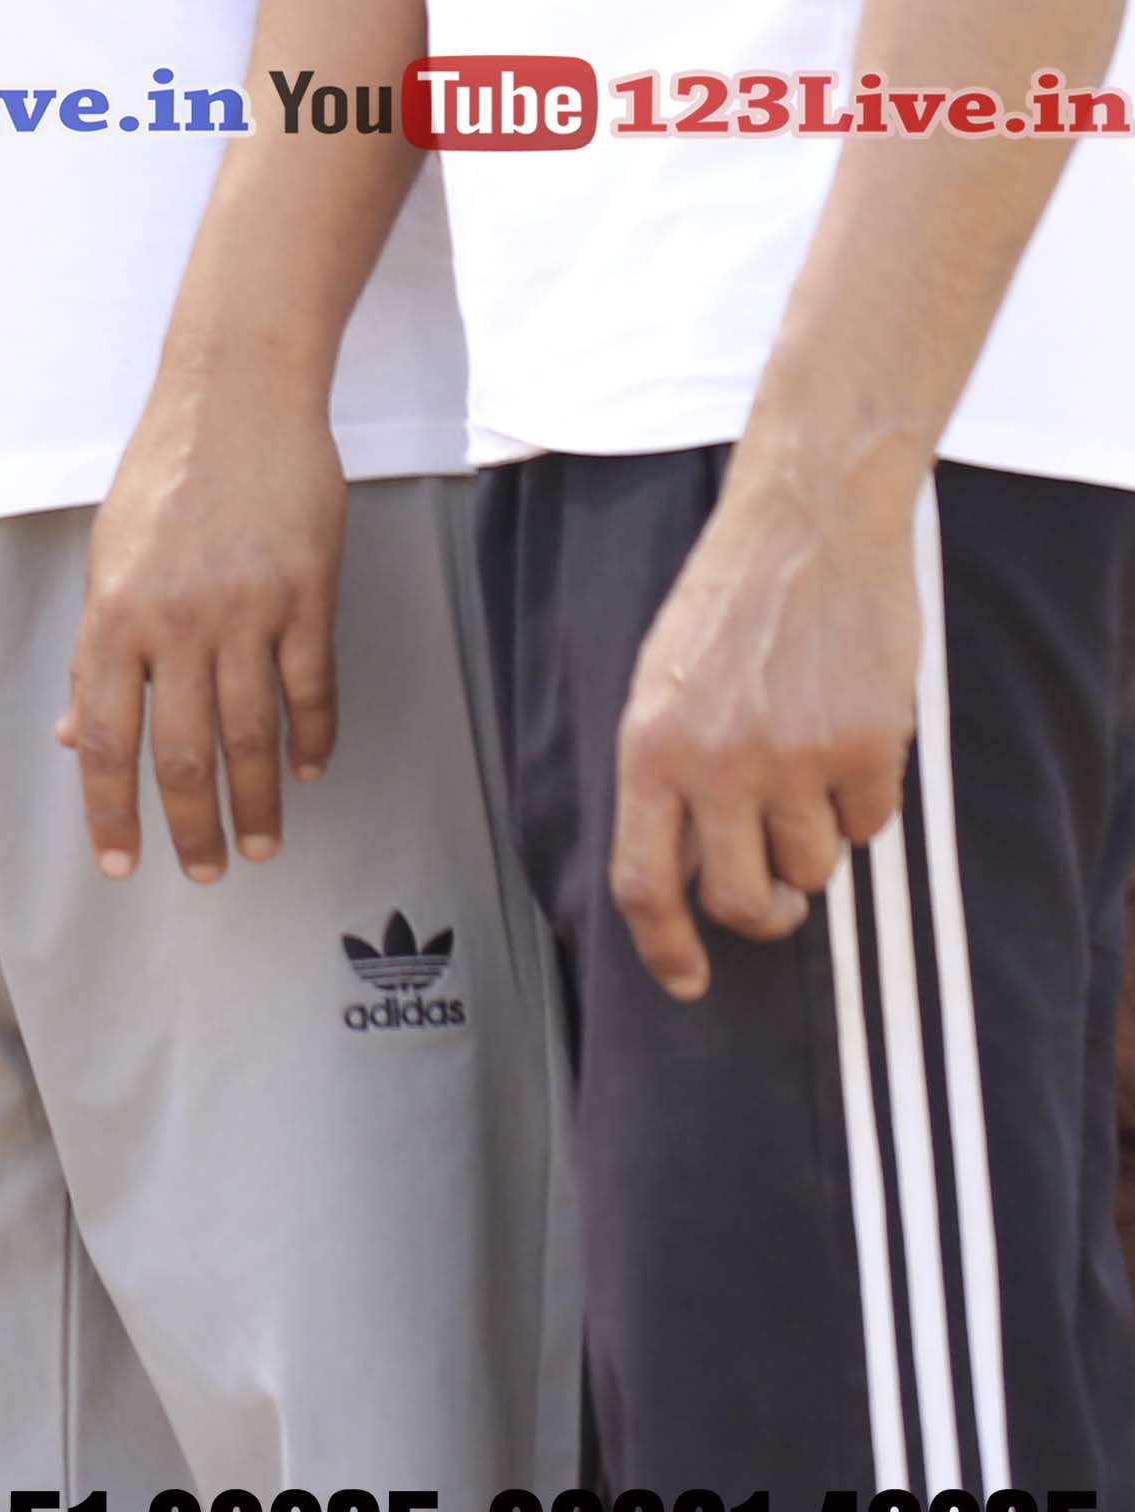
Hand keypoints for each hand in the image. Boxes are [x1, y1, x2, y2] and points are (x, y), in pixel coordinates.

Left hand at [62, 361, 346, 878]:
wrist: (235, 400)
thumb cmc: (162, 478)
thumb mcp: (107, 560)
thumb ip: (98, 654)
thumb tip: (76, 734)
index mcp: (113, 614)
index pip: (106, 737)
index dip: (109, 809)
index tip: (119, 864)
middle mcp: (175, 620)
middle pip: (181, 751)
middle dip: (191, 825)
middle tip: (207, 873)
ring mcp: (246, 609)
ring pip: (252, 732)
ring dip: (259, 799)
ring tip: (262, 844)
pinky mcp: (308, 593)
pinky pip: (312, 686)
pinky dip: (312, 736)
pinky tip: (309, 771)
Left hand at [612, 460, 922, 999]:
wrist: (804, 529)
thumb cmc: (724, 606)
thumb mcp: (661, 685)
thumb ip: (666, 774)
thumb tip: (681, 868)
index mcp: (649, 748)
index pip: (642, 881)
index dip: (663, 946)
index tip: (688, 982)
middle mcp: (717, 762)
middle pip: (739, 901)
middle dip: (763, 917)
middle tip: (778, 905)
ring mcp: (794, 757)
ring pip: (812, 867)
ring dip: (813, 845)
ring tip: (807, 775)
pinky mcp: (866, 746)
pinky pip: (869, 823)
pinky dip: (862, 801)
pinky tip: (848, 739)